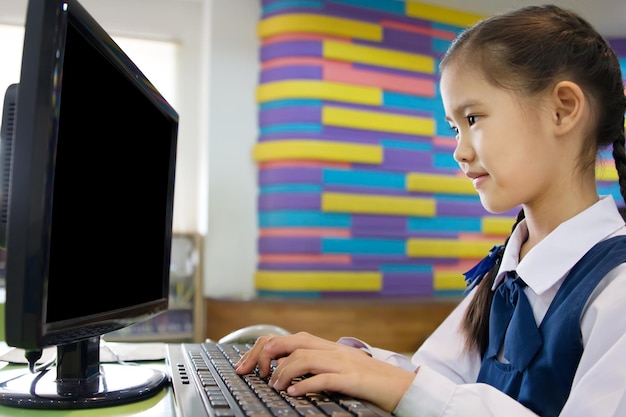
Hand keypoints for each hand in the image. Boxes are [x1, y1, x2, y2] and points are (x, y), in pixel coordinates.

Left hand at [234, 332, 414, 411]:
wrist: (403, 386)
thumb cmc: (370, 380)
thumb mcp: (340, 367)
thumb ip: (317, 364)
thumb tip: (285, 370)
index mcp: (327, 346)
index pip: (289, 338)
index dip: (264, 347)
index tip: (247, 365)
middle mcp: (332, 350)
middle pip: (291, 342)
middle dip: (264, 355)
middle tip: (249, 372)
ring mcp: (343, 363)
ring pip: (304, 358)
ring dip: (283, 372)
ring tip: (274, 386)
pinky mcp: (354, 379)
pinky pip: (325, 378)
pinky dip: (306, 385)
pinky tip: (294, 393)